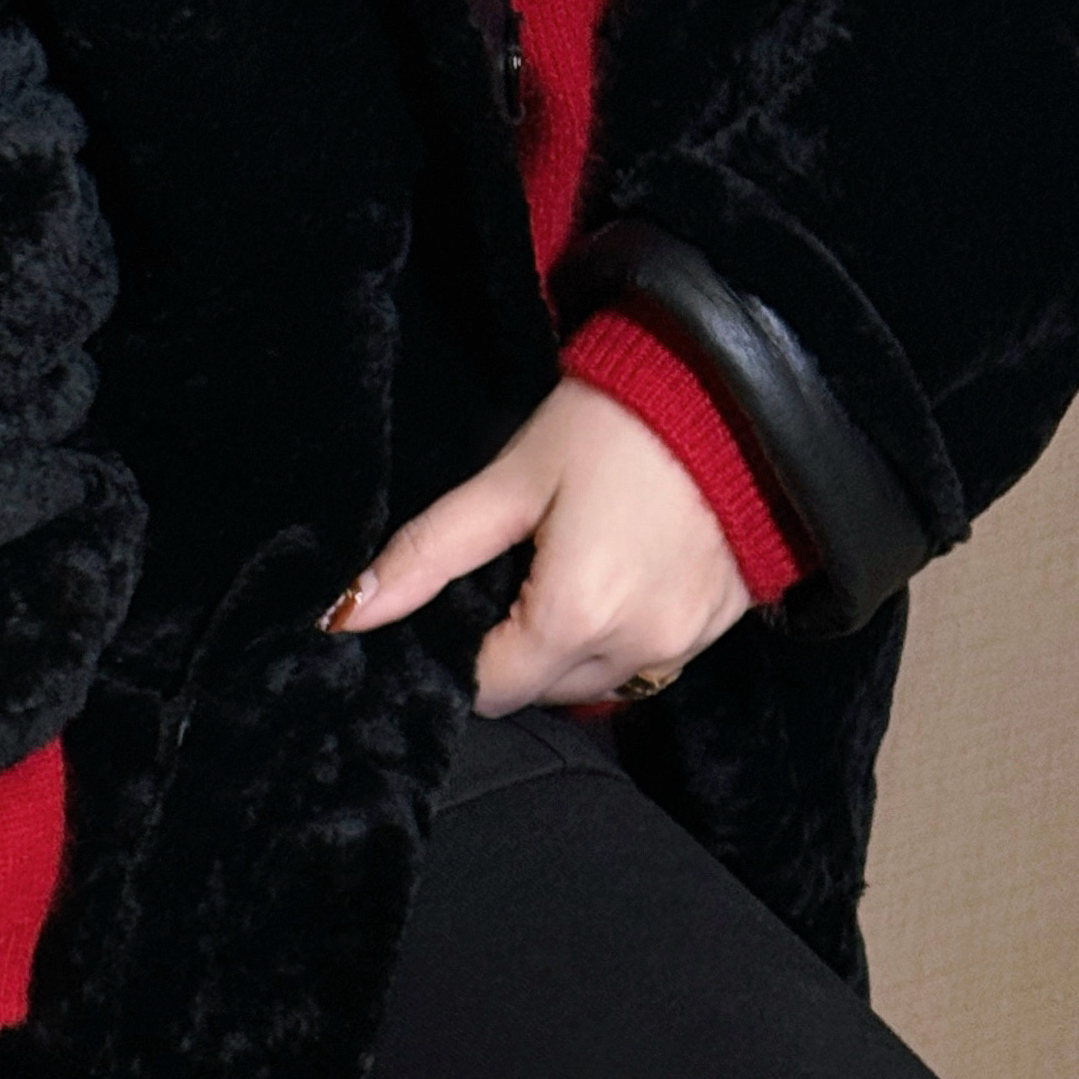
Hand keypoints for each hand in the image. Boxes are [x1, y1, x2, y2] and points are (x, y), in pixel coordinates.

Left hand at [331, 374, 754, 713]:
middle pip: (539, 692)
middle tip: (522, 571)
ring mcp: (681, 646)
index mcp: (575, 617)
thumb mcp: (511, 480)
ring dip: (567, 649)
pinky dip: (620, 636)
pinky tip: (621, 574)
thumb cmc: (619, 420)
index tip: (468, 603)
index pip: (489, 691)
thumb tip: (345, 615)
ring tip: (574, 566)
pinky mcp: (715, 632)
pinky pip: (645, 664)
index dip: (465, 654)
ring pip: (592, 685)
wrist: (734, 385)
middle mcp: (633, 648)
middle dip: (514, 651)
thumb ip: (428, 555)